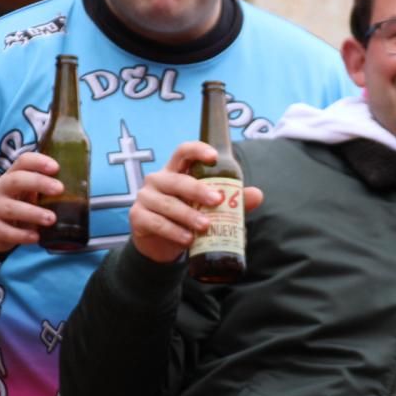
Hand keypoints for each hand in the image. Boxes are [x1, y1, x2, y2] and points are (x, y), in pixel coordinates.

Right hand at [0, 152, 61, 251]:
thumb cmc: (16, 205)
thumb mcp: (26, 192)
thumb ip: (44, 188)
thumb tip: (79, 187)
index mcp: (12, 176)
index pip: (23, 161)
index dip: (39, 162)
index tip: (56, 167)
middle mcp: (1, 189)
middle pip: (16, 180)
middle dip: (38, 182)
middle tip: (60, 189)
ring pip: (11, 208)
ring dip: (33, 213)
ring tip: (51, 219)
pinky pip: (7, 232)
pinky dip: (22, 235)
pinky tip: (37, 237)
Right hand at [130, 141, 263, 263]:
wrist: (161, 245)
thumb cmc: (186, 218)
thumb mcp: (208, 209)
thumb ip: (232, 201)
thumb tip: (257, 195)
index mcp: (175, 170)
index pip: (183, 152)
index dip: (197, 150)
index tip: (214, 157)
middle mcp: (158, 180)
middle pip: (177, 179)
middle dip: (198, 190)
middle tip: (216, 202)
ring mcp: (145, 198)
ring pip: (167, 204)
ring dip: (187, 215)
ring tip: (205, 227)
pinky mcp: (138, 217)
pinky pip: (156, 222)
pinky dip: (173, 231)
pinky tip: (187, 239)